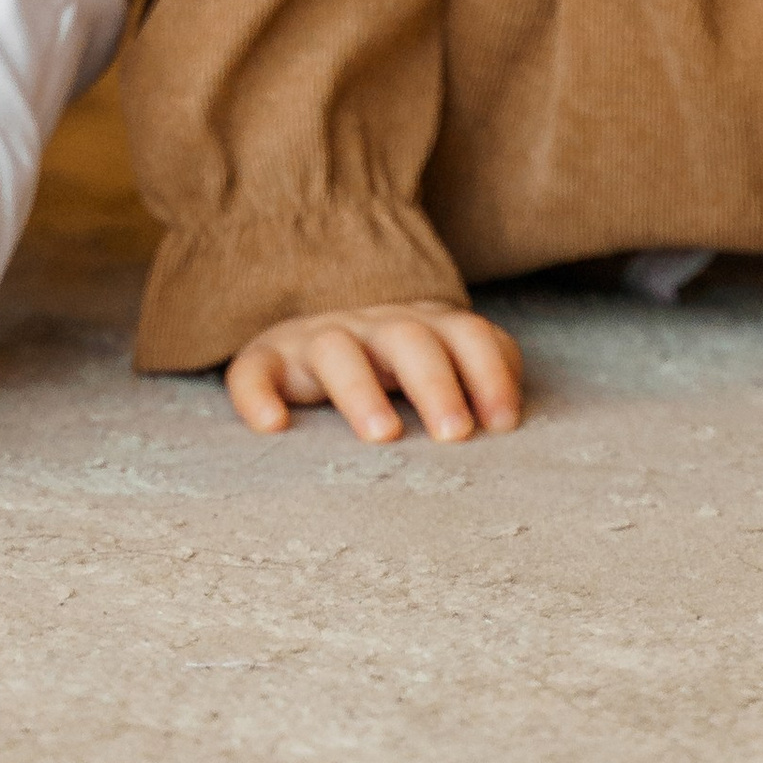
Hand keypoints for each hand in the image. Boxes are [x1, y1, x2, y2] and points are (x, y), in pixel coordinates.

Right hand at [225, 299, 522, 446]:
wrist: (314, 332)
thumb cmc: (396, 370)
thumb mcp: (443, 365)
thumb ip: (483, 376)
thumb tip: (509, 420)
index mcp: (423, 326)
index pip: (466, 333)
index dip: (489, 372)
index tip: (503, 424)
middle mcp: (372, 326)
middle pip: (408, 338)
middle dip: (436, 382)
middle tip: (455, 434)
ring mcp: (316, 340)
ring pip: (336, 349)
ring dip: (361, 389)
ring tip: (384, 435)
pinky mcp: (266, 360)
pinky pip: (254, 370)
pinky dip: (260, 394)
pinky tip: (274, 427)